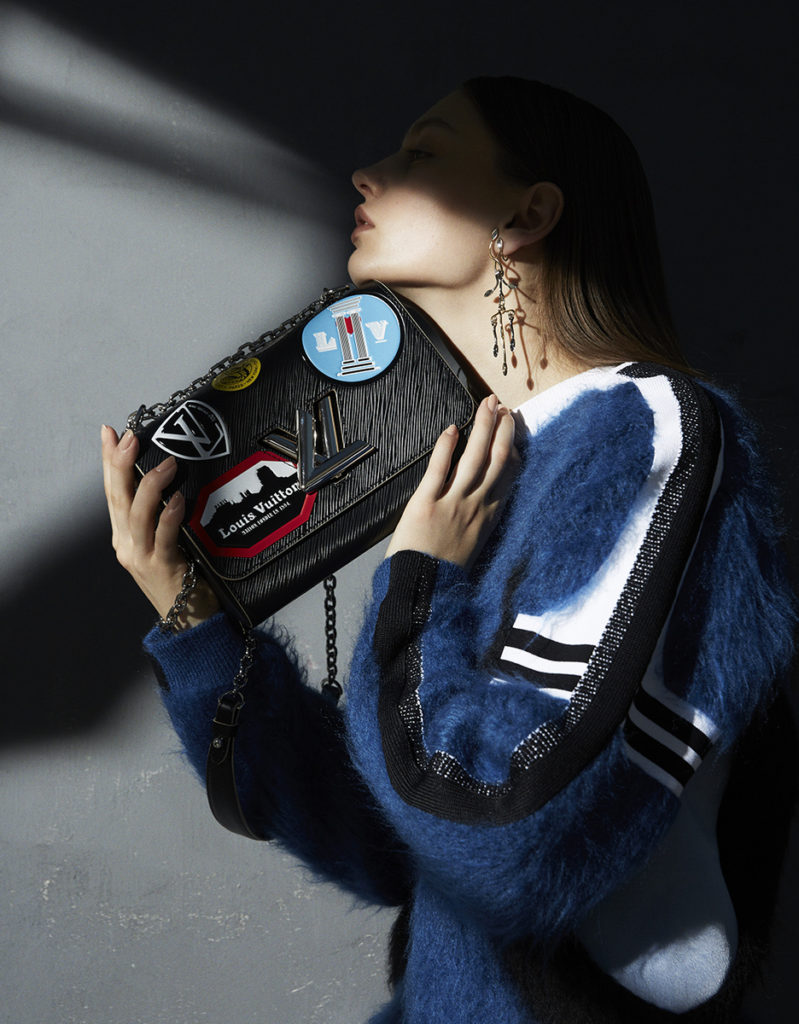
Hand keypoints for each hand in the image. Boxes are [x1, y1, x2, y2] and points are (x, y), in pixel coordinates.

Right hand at [101, 425, 219, 626]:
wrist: (190, 622)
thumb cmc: (184, 577)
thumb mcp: (167, 541)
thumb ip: (162, 514)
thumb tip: (172, 477)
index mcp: (125, 536)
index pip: (112, 491)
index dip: (109, 461)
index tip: (111, 432)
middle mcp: (127, 544)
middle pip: (117, 498)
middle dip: (120, 464)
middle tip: (129, 437)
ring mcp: (141, 557)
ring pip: (136, 515)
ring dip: (149, 485)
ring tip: (165, 463)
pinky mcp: (161, 568)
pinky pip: (163, 537)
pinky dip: (168, 516)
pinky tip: (177, 499)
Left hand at [385, 394, 518, 569]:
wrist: (424, 592)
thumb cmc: (446, 574)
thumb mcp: (475, 548)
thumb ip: (482, 522)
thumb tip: (486, 501)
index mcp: (489, 518)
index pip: (508, 475)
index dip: (513, 448)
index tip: (514, 429)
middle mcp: (476, 507)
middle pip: (496, 459)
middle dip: (502, 429)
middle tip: (504, 407)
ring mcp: (453, 504)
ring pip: (474, 458)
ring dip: (483, 427)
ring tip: (488, 405)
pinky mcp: (426, 504)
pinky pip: (439, 469)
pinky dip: (447, 446)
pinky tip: (452, 428)